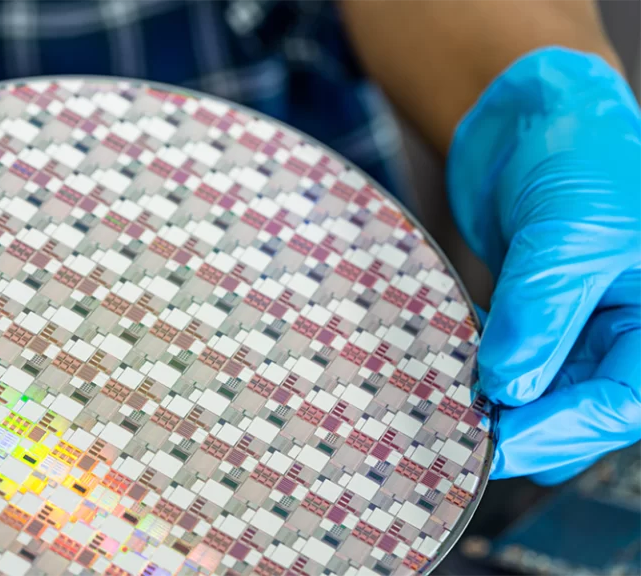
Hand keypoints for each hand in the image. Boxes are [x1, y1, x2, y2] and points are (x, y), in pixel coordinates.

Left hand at [448, 47, 640, 482]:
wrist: (541, 113)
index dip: (559, 428)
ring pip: (540, 393)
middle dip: (521, 421)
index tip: (496, 439)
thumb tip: (505, 388)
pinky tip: (447, 357)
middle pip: (579, 410)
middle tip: (454, 425)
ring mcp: (584, 329)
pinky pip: (512, 360)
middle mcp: (630, 334)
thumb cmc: (582, 155)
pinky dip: (479, 364)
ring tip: (442, 394)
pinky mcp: (540, 317)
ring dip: (493, 397)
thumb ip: (540, 313)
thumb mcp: (568, 234)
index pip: (622, 403)